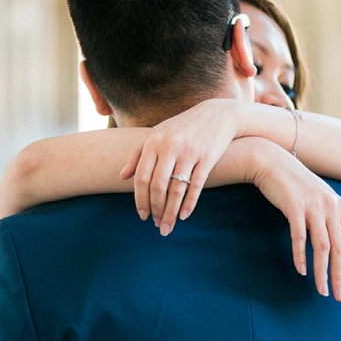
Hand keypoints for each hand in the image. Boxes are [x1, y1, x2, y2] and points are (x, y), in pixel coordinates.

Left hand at [120, 99, 241, 232]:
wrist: (218, 114)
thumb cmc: (183, 127)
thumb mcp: (158, 134)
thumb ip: (138, 154)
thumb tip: (121, 177)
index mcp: (154, 141)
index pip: (142, 177)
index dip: (140, 199)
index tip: (142, 215)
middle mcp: (170, 146)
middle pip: (158, 186)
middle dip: (155, 209)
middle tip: (156, 224)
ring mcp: (189, 152)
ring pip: (176, 189)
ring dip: (171, 212)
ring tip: (168, 226)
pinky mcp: (207, 158)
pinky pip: (196, 186)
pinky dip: (189, 203)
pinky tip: (184, 215)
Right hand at [249, 143, 340, 300]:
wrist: (272, 162)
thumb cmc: (295, 185)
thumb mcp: (319, 199)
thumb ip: (330, 218)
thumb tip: (336, 245)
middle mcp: (332, 207)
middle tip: (339, 297)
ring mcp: (314, 207)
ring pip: (323, 247)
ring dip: (323, 272)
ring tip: (320, 290)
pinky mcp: (295, 207)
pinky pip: (300, 238)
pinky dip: (301, 256)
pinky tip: (301, 270)